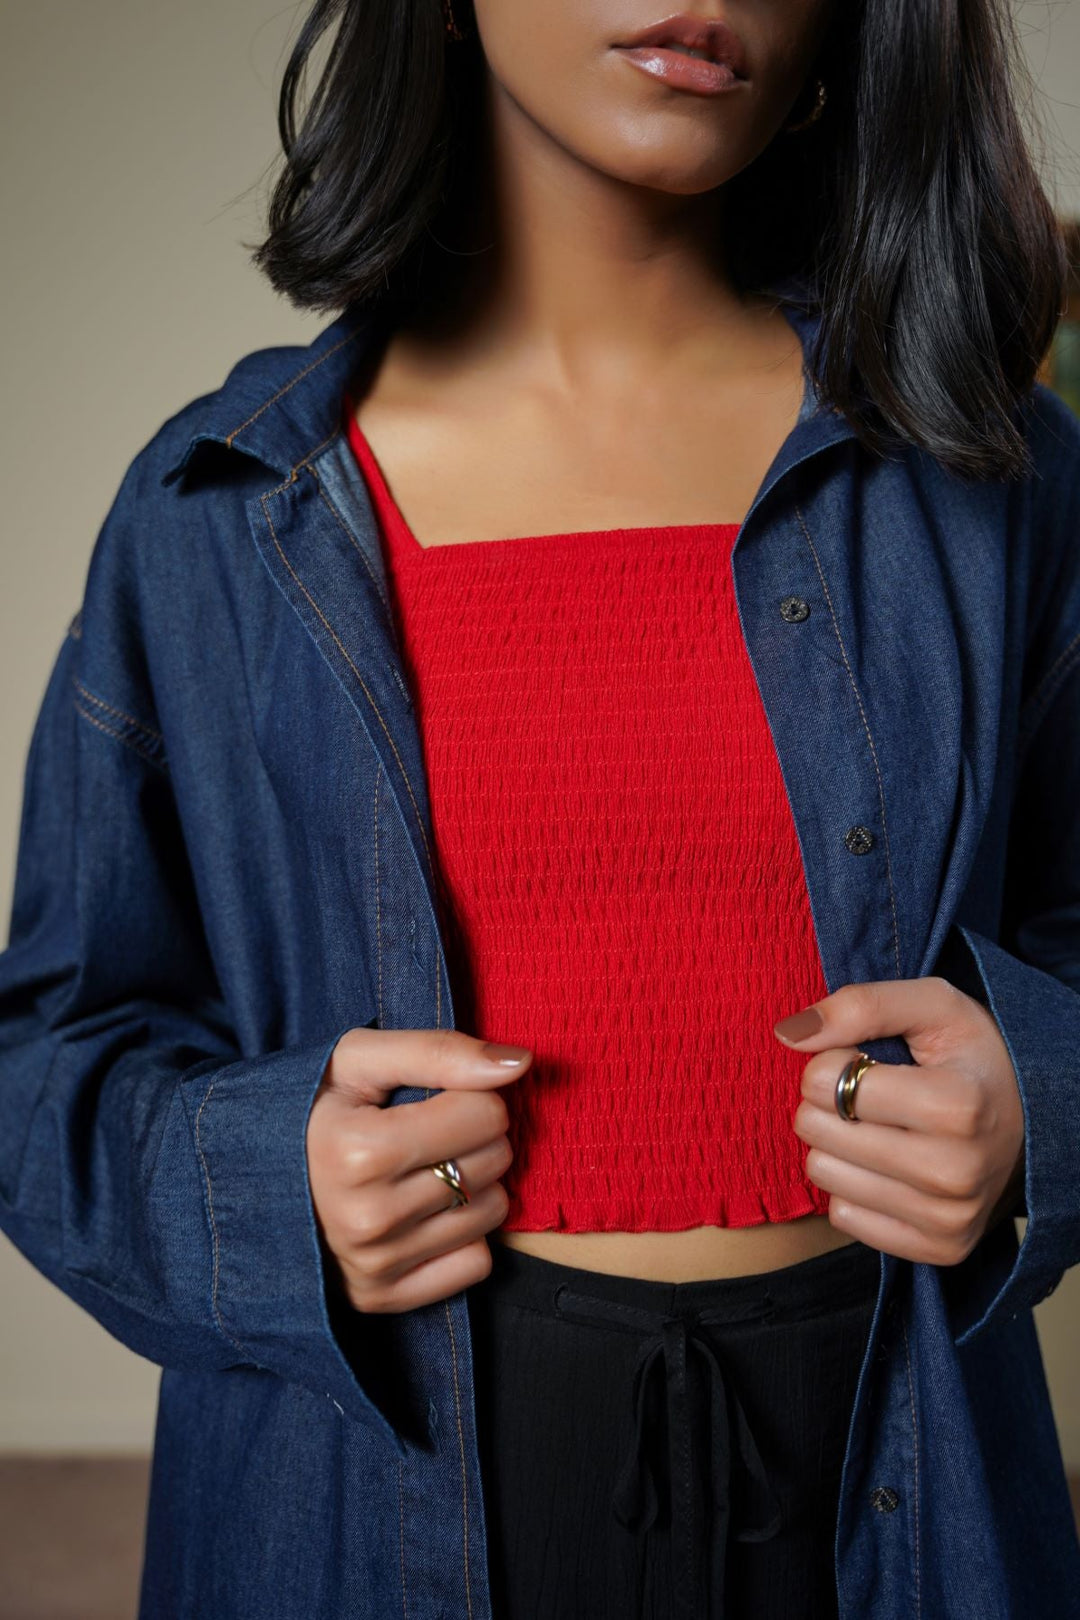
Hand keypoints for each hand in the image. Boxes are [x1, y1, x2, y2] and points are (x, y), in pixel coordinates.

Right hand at [307, 1028, 531, 1312]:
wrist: (249, 1177)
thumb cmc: (312, 1108)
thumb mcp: (359, 1059)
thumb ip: (439, 1052)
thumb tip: (520, 1063)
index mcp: (359, 1151)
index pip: (485, 1113)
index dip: (471, 1095)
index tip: (436, 1098)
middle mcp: (368, 1218)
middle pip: (494, 1161)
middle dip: (476, 1136)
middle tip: (431, 1132)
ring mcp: (375, 1265)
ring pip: (493, 1214)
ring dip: (475, 1183)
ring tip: (426, 1169)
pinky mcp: (381, 1298)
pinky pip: (476, 1265)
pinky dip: (464, 1236)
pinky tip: (425, 1213)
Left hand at [775, 977, 1025, 1265]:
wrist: (1036, 1121)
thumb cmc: (974, 1057)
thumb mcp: (934, 1007)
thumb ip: (861, 1006)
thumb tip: (787, 1034)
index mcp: (955, 1105)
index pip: (825, 1080)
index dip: (833, 1060)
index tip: (866, 1060)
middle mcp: (954, 1171)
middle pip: (815, 1129)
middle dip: (827, 1102)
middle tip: (869, 1095)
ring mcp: (949, 1218)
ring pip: (823, 1174)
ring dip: (837, 1144)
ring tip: (880, 1128)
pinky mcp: (940, 1250)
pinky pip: (844, 1219)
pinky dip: (855, 1188)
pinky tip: (890, 1167)